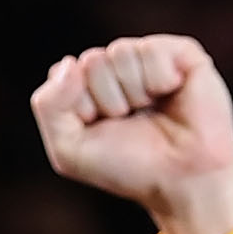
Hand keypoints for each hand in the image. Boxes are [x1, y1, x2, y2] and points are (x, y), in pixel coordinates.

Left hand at [31, 34, 232, 233]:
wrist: (181, 183)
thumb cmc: (129, 168)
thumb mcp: (69, 149)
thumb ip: (48, 105)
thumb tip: (69, 62)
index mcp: (91, 85)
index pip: (66, 73)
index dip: (80, 108)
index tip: (104, 130)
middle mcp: (120, 67)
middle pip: (92, 61)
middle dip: (108, 100)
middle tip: (132, 122)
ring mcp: (151, 58)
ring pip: (120, 53)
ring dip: (134, 93)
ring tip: (153, 111)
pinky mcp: (183, 55)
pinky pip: (152, 50)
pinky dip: (159, 80)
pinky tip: (172, 95)